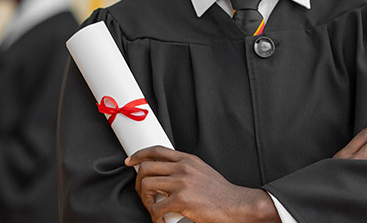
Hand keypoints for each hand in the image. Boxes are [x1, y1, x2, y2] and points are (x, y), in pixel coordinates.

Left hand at [125, 146, 279, 222]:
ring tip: (152, 207)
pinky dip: (154, 216)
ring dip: (145, 199)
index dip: (139, 154)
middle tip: (143, 193)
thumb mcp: (201, 171)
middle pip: (146, 167)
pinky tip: (160, 219)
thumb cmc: (219, 192)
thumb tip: (164, 173)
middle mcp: (183, 167)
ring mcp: (182, 183)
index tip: (130, 161)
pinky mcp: (182, 200)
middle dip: (139, 181)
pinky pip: (157, 208)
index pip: (156, 150)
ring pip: (147, 185)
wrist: (236, 205)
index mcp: (187, 159)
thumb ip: (184, 168)